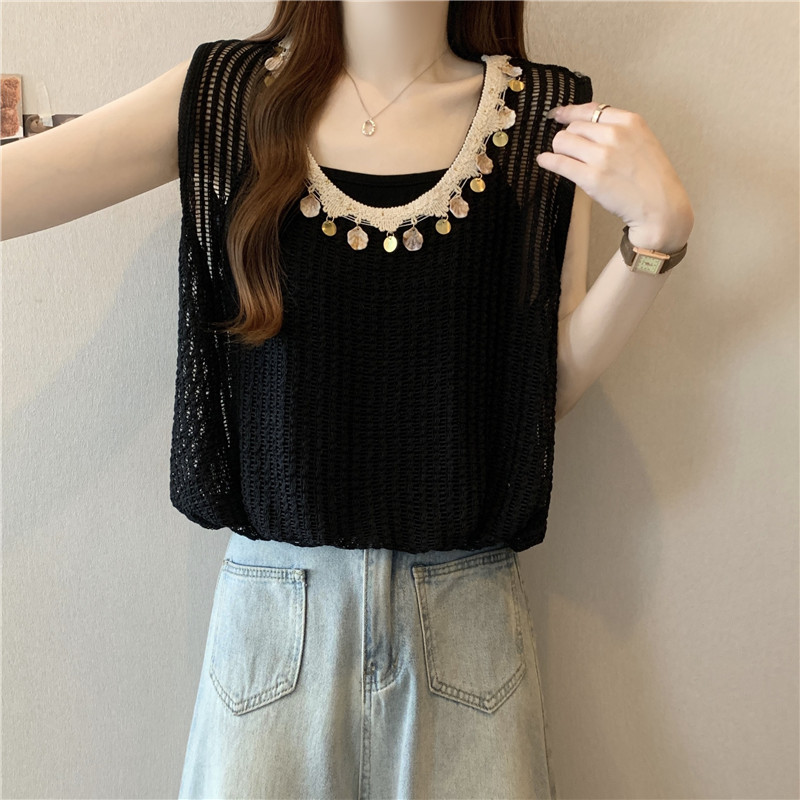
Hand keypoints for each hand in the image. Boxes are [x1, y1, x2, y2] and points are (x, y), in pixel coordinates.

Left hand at [536, 102, 693, 252]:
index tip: (559, 115)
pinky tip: (544, 161)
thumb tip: (584, 118)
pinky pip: (559, 163)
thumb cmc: (652, 177)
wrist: (660, 206)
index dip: (570, 113)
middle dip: (568, 137)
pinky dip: (548, 161)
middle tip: (568, 149)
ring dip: (558, 149)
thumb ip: (617, 128)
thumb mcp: (641, 140)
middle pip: (573, 126)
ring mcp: (602, 156)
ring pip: (563, 141)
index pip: (590, 109)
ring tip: (561, 157)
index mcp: (630, 122)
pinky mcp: (591, 178)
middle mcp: (615, 135)